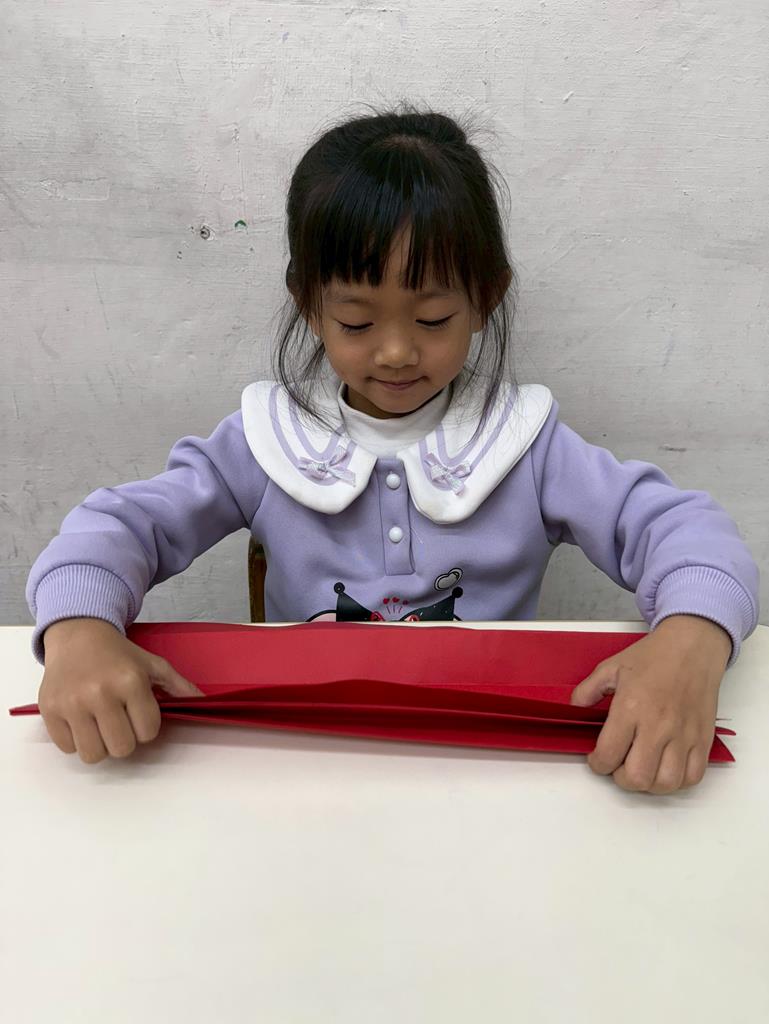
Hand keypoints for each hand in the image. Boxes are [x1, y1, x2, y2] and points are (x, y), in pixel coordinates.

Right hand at [39, 618, 203, 763]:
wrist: (78, 635)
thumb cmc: (118, 653)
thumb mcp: (152, 663)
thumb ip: (179, 686)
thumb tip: (206, 703)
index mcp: (130, 681)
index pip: (148, 732)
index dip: (146, 727)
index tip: (139, 713)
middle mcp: (100, 693)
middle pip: (122, 748)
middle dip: (124, 738)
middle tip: (120, 721)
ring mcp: (72, 703)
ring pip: (93, 754)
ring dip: (100, 744)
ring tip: (100, 724)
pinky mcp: (49, 710)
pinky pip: (67, 748)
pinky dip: (75, 740)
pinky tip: (80, 720)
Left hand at [570, 615, 731, 793]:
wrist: (692, 646)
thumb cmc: (654, 656)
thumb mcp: (611, 666)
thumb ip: (588, 689)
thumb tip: (574, 707)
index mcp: (631, 707)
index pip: (609, 754)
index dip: (597, 764)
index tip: (597, 759)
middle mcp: (658, 725)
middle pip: (637, 776)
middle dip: (621, 778)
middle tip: (618, 766)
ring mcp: (683, 735)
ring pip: (666, 783)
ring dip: (649, 784)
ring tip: (641, 768)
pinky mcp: (703, 739)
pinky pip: (693, 776)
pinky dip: (677, 781)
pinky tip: (665, 768)